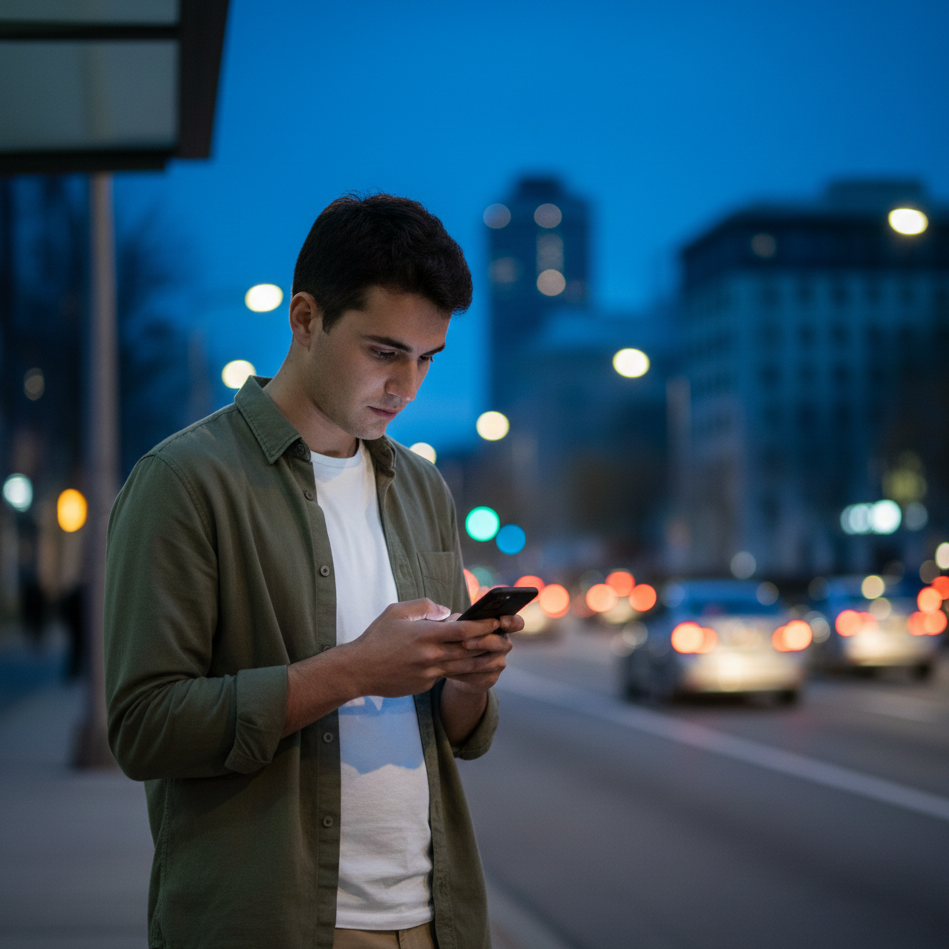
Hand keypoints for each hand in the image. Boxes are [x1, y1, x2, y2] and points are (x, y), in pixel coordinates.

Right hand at [345, 598, 507, 697]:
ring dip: (484, 661)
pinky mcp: (426, 685)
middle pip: (470, 650)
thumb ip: (424, 606)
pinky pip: (449, 676)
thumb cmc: (376, 638)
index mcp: (425, 634)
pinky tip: (474, 666)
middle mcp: (431, 655)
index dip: (483, 625)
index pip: (463, 629)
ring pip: (465, 668)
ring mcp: (429, 673)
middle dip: (490, 643)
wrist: (358, 671)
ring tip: (499, 654)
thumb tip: (445, 611)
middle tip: (506, 637)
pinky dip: (464, 670)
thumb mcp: (396, 611)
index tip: (497, 620)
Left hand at [441, 610, 518, 693]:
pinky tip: (448, 669)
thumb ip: (461, 621)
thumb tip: (456, 621)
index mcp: (500, 626)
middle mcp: (504, 644)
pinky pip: (478, 676)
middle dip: (481, 642)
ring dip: (468, 660)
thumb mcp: (459, 625)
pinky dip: (462, 673)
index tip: (501, 622)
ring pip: (488, 662)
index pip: (516, 623)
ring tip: (449, 657)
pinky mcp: (491, 678)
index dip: (512, 622)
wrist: (457, 666)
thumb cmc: (460, 638)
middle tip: (464, 642)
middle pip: (499, 643)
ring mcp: (499, 662)